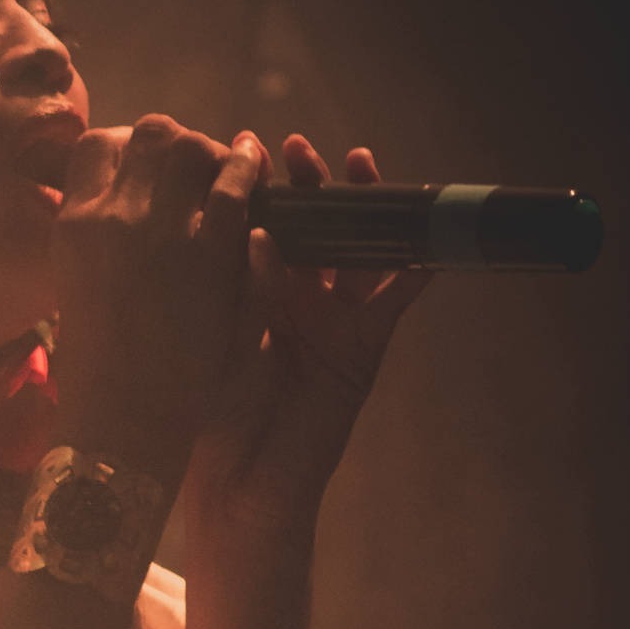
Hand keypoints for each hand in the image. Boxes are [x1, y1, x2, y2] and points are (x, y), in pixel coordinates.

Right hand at [49, 114, 262, 480]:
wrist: (122, 418)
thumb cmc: (95, 366)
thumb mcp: (74, 286)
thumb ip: (93, 238)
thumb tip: (111, 203)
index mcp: (72, 224)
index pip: (96, 145)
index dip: (130, 146)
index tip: (149, 164)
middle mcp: (109, 215)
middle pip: (148, 133)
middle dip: (178, 141)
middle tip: (196, 166)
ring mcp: (158, 230)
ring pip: (190, 148)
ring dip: (213, 152)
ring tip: (227, 168)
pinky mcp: (209, 254)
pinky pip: (233, 188)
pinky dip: (246, 172)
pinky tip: (254, 170)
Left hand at [184, 134, 431, 549]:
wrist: (233, 483)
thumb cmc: (203, 412)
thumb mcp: (209, 335)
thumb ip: (231, 283)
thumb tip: (247, 228)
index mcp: (248, 289)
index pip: (260, 221)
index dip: (259, 184)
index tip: (246, 145)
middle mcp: (293, 295)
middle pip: (313, 226)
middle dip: (310, 184)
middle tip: (299, 150)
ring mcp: (332, 318)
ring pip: (356, 249)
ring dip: (362, 208)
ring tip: (357, 165)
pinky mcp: (363, 347)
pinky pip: (394, 301)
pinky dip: (414, 271)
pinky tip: (426, 241)